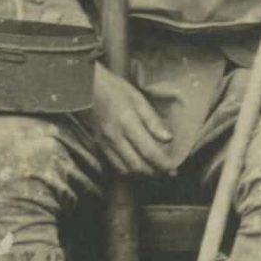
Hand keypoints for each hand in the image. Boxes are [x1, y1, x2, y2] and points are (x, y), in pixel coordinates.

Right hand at [89, 64, 174, 178]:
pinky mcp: (99, 146)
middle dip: (155, 171)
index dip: (163, 163)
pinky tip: (138, 163)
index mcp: (127, 123)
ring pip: (126, 169)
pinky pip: (116, 165)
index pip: (148, 151)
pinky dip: (129, 169)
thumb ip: (153, 120)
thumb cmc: (115, 89)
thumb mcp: (138, 98)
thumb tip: (168, 138)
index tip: (174, 168)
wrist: (87, 88)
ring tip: (155, 168)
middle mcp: (115, 137)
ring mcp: (105, 143)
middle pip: (138, 165)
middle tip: (167, 170)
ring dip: (142, 172)